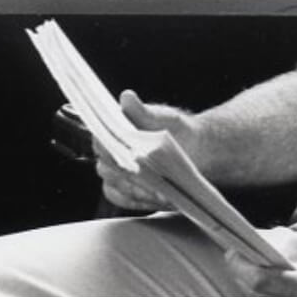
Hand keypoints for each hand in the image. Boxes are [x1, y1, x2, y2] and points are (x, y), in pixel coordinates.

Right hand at [94, 89, 194, 211]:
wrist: (196, 149)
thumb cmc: (176, 129)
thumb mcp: (164, 118)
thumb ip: (144, 111)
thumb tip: (127, 97)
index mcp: (114, 132)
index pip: (100, 140)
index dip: (108, 146)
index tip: (123, 149)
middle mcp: (112, 154)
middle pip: (106, 166)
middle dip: (124, 170)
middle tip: (142, 171)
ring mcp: (119, 175)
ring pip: (114, 184)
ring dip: (134, 187)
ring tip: (156, 187)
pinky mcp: (129, 192)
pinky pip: (123, 198)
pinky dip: (138, 199)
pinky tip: (157, 195)